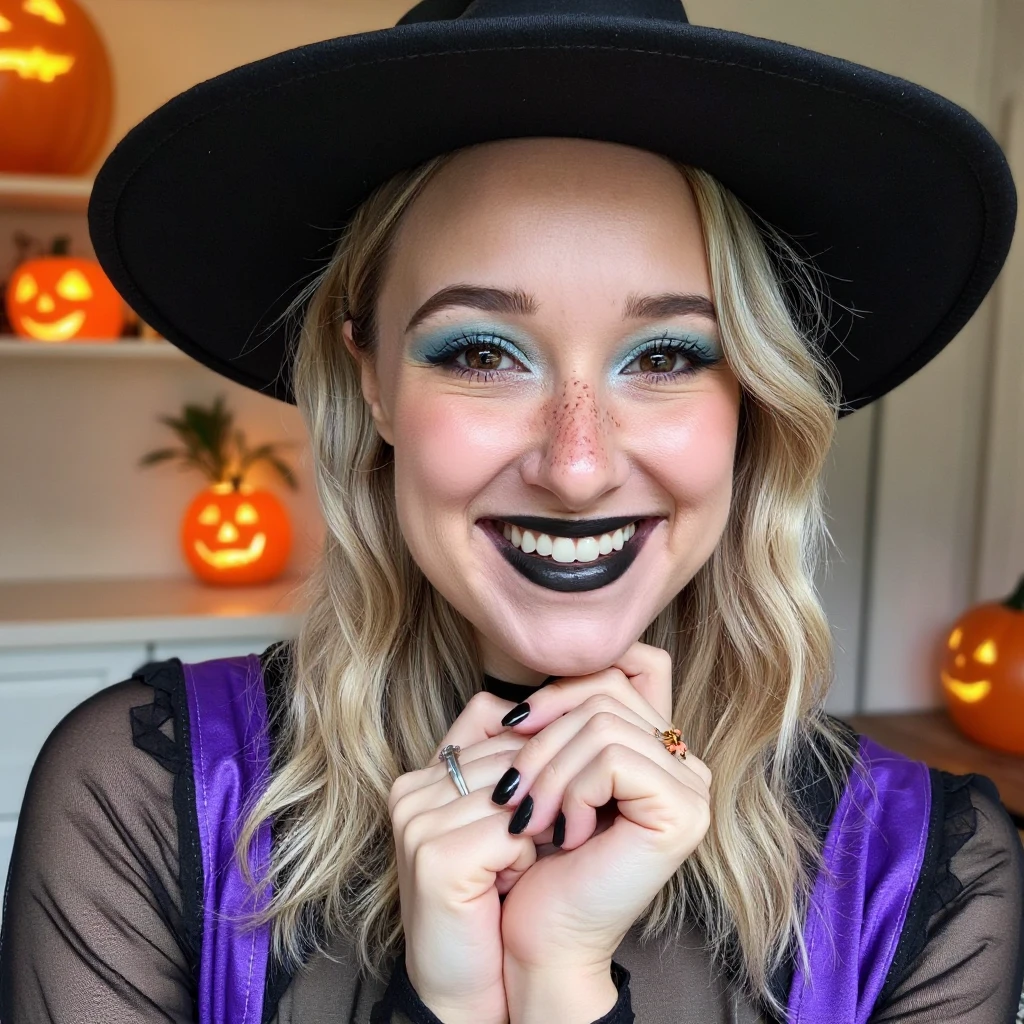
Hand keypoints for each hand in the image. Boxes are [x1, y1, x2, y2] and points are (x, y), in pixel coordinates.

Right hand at [388, 691, 557, 1023]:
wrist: (469, 988)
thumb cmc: (492, 903)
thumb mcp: (495, 826)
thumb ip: (504, 767)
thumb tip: (551, 711)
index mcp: (419, 776)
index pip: (493, 721)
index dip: (535, 761)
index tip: (550, 798)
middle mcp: (409, 792)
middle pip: (509, 755)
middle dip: (541, 794)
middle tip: (543, 839)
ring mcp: (416, 822)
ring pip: (516, 793)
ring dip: (536, 831)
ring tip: (520, 867)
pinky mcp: (436, 858)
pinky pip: (511, 832)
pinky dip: (525, 860)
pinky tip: (508, 887)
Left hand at [494, 643, 711, 989]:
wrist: (542, 938)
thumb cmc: (536, 858)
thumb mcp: (545, 770)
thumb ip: (557, 718)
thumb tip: (533, 685)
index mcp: (655, 746)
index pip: (627, 667)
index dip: (565, 685)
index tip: (516, 724)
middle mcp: (684, 762)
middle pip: (606, 692)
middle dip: (543, 736)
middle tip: (512, 791)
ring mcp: (691, 787)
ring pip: (603, 724)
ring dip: (549, 769)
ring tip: (528, 817)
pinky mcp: (684, 812)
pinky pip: (613, 759)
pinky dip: (572, 790)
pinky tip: (562, 833)